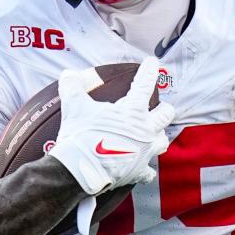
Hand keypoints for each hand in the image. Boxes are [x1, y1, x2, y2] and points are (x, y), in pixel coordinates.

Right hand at [49, 58, 175, 195]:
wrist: (80, 169)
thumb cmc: (80, 135)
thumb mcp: (74, 106)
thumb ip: (72, 86)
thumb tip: (69, 75)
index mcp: (132, 111)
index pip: (144, 84)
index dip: (149, 71)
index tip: (153, 62)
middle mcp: (144, 130)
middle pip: (165, 114)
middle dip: (163, 109)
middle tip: (159, 107)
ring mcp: (144, 151)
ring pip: (162, 141)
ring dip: (159, 136)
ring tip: (153, 134)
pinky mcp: (138, 170)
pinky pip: (148, 171)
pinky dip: (145, 169)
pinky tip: (143, 168)